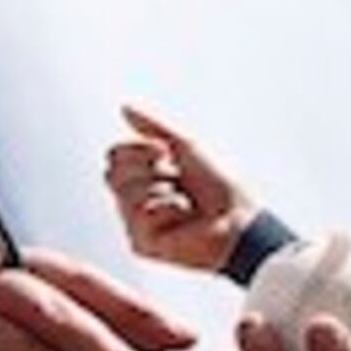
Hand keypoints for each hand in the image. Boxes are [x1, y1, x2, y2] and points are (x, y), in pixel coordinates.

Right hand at [103, 102, 259, 270]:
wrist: (238, 217)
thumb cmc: (219, 183)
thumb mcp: (185, 145)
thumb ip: (152, 126)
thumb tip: (125, 106)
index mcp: (143, 175)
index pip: (114, 156)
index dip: (136, 150)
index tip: (165, 152)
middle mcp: (135, 200)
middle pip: (112, 174)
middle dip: (148, 169)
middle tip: (177, 177)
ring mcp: (137, 224)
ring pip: (126, 195)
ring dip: (163, 191)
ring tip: (185, 203)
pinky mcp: (142, 244)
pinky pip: (141, 217)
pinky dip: (168, 211)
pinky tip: (184, 221)